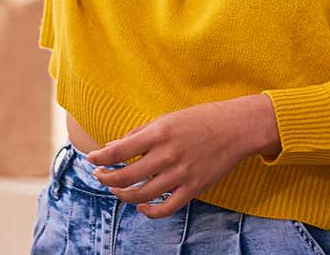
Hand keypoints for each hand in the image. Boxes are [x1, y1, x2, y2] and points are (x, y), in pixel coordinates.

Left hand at [86, 95, 279, 217]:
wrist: (238, 127)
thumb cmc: (202, 118)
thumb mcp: (170, 117)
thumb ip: (142, 133)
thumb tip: (114, 148)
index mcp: (161, 133)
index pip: (119, 151)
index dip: (100, 158)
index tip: (92, 160)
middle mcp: (168, 155)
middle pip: (124, 177)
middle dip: (106, 179)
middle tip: (101, 176)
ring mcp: (181, 174)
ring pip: (140, 196)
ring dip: (122, 195)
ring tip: (118, 190)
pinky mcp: (193, 188)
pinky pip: (165, 209)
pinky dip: (148, 212)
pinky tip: (142, 206)